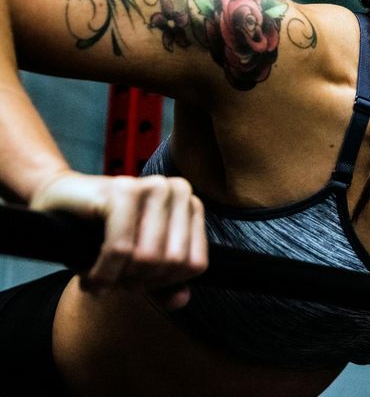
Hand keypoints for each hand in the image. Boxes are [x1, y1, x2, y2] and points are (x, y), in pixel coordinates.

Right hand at [29, 170, 207, 308]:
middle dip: (140, 282)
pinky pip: (120, 250)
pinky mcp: (123, 190)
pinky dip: (103, 273)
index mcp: (191, 205)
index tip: (138, 279)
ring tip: (103, 274)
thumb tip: (181, 299)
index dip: (164, 283)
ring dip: (119, 279)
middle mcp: (178, 191)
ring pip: (149, 258)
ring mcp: (153, 186)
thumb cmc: (101, 236)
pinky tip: (90, 276)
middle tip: (116, 278)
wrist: (58, 204)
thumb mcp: (139, 266)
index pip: (195, 265)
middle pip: (173, 263)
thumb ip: (165, 285)